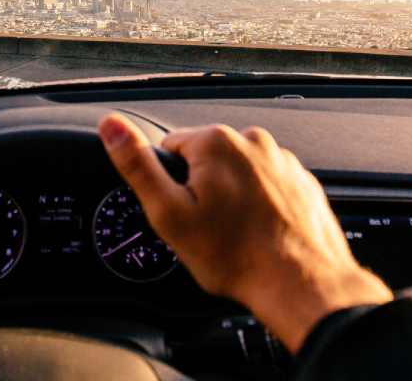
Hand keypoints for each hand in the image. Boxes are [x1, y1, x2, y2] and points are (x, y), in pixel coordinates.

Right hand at [97, 113, 391, 352]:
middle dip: (201, 192)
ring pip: (237, 175)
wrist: (300, 284)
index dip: (170, 187)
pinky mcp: (301, 181)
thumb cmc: (237, 257)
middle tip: (208, 230)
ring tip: (236, 235)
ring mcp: (281, 161)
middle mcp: (252, 142)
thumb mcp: (169, 213)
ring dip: (232, 199)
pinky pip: (266, 187)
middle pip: (205, 161)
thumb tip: (111, 126)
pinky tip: (259, 233)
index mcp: (215, 141)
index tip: (184, 214)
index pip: (169, 150)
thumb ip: (137, 166)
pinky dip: (259, 207)